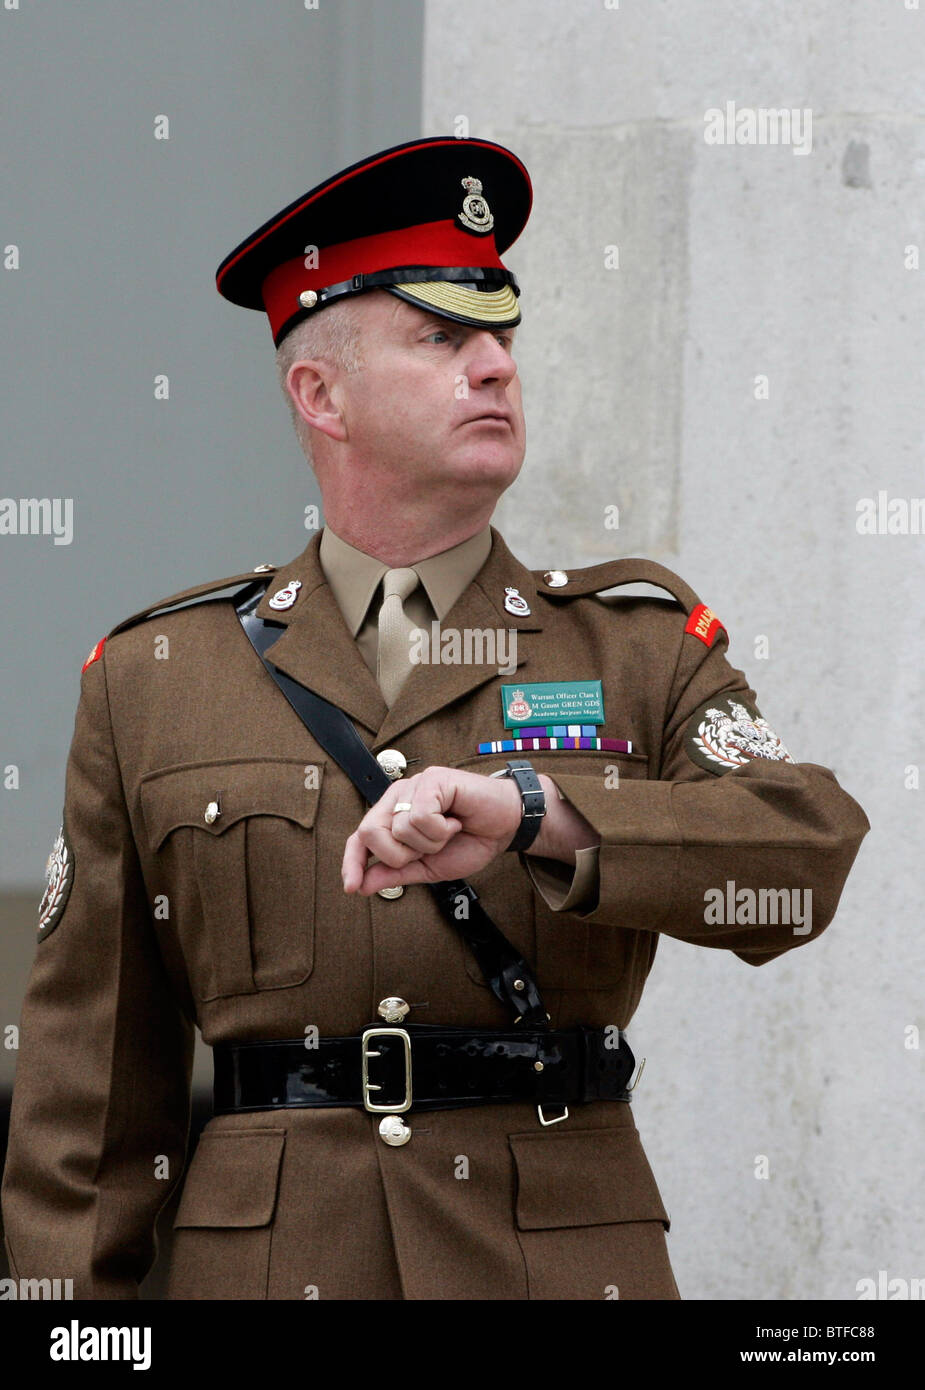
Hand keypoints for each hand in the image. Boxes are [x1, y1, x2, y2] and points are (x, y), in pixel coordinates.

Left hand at [341, 766, 522, 894]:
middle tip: (428, 850)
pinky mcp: (432, 779)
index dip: (352, 862)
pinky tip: (455, 820)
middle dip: (400, 855)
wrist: (504, 828)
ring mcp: (413, 786)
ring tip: (449, 831)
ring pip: (399, 828)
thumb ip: (395, 873)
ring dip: (430, 842)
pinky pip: (420, 815)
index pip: (359, 839)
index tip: (352, 887)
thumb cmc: (469, 841)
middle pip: (370, 833)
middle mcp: (397, 798)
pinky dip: (441, 829)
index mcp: (392, 817)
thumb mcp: (428, 867)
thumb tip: (362, 884)